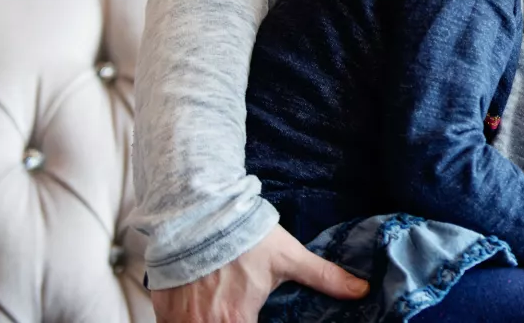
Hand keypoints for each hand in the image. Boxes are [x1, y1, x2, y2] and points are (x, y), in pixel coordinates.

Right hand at [149, 224, 368, 321]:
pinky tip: (201, 313)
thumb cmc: (242, 236)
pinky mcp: (163, 311)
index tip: (256, 319)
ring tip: (222, 311)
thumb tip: (361, 289)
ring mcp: (180, 321)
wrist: (195, 212)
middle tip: (241, 314)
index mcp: (236, 322)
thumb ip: (324, 277)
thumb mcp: (288, 257)